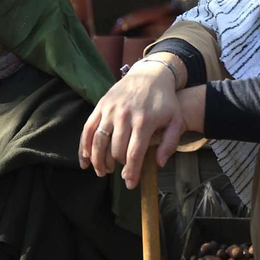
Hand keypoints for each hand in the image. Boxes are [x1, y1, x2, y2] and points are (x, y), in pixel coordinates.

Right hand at [80, 57, 187, 188]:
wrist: (149, 75)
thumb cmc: (164, 101)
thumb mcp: (176, 120)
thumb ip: (170, 143)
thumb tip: (159, 163)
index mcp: (144, 122)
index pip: (134, 154)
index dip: (131, 172)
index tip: (129, 184)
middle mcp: (124, 116)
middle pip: (115, 150)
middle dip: (116, 167)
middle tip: (118, 174)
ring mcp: (110, 110)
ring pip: (98, 141)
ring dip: (98, 160)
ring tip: (102, 171)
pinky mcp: (100, 106)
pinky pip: (88, 129)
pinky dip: (84, 146)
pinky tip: (85, 159)